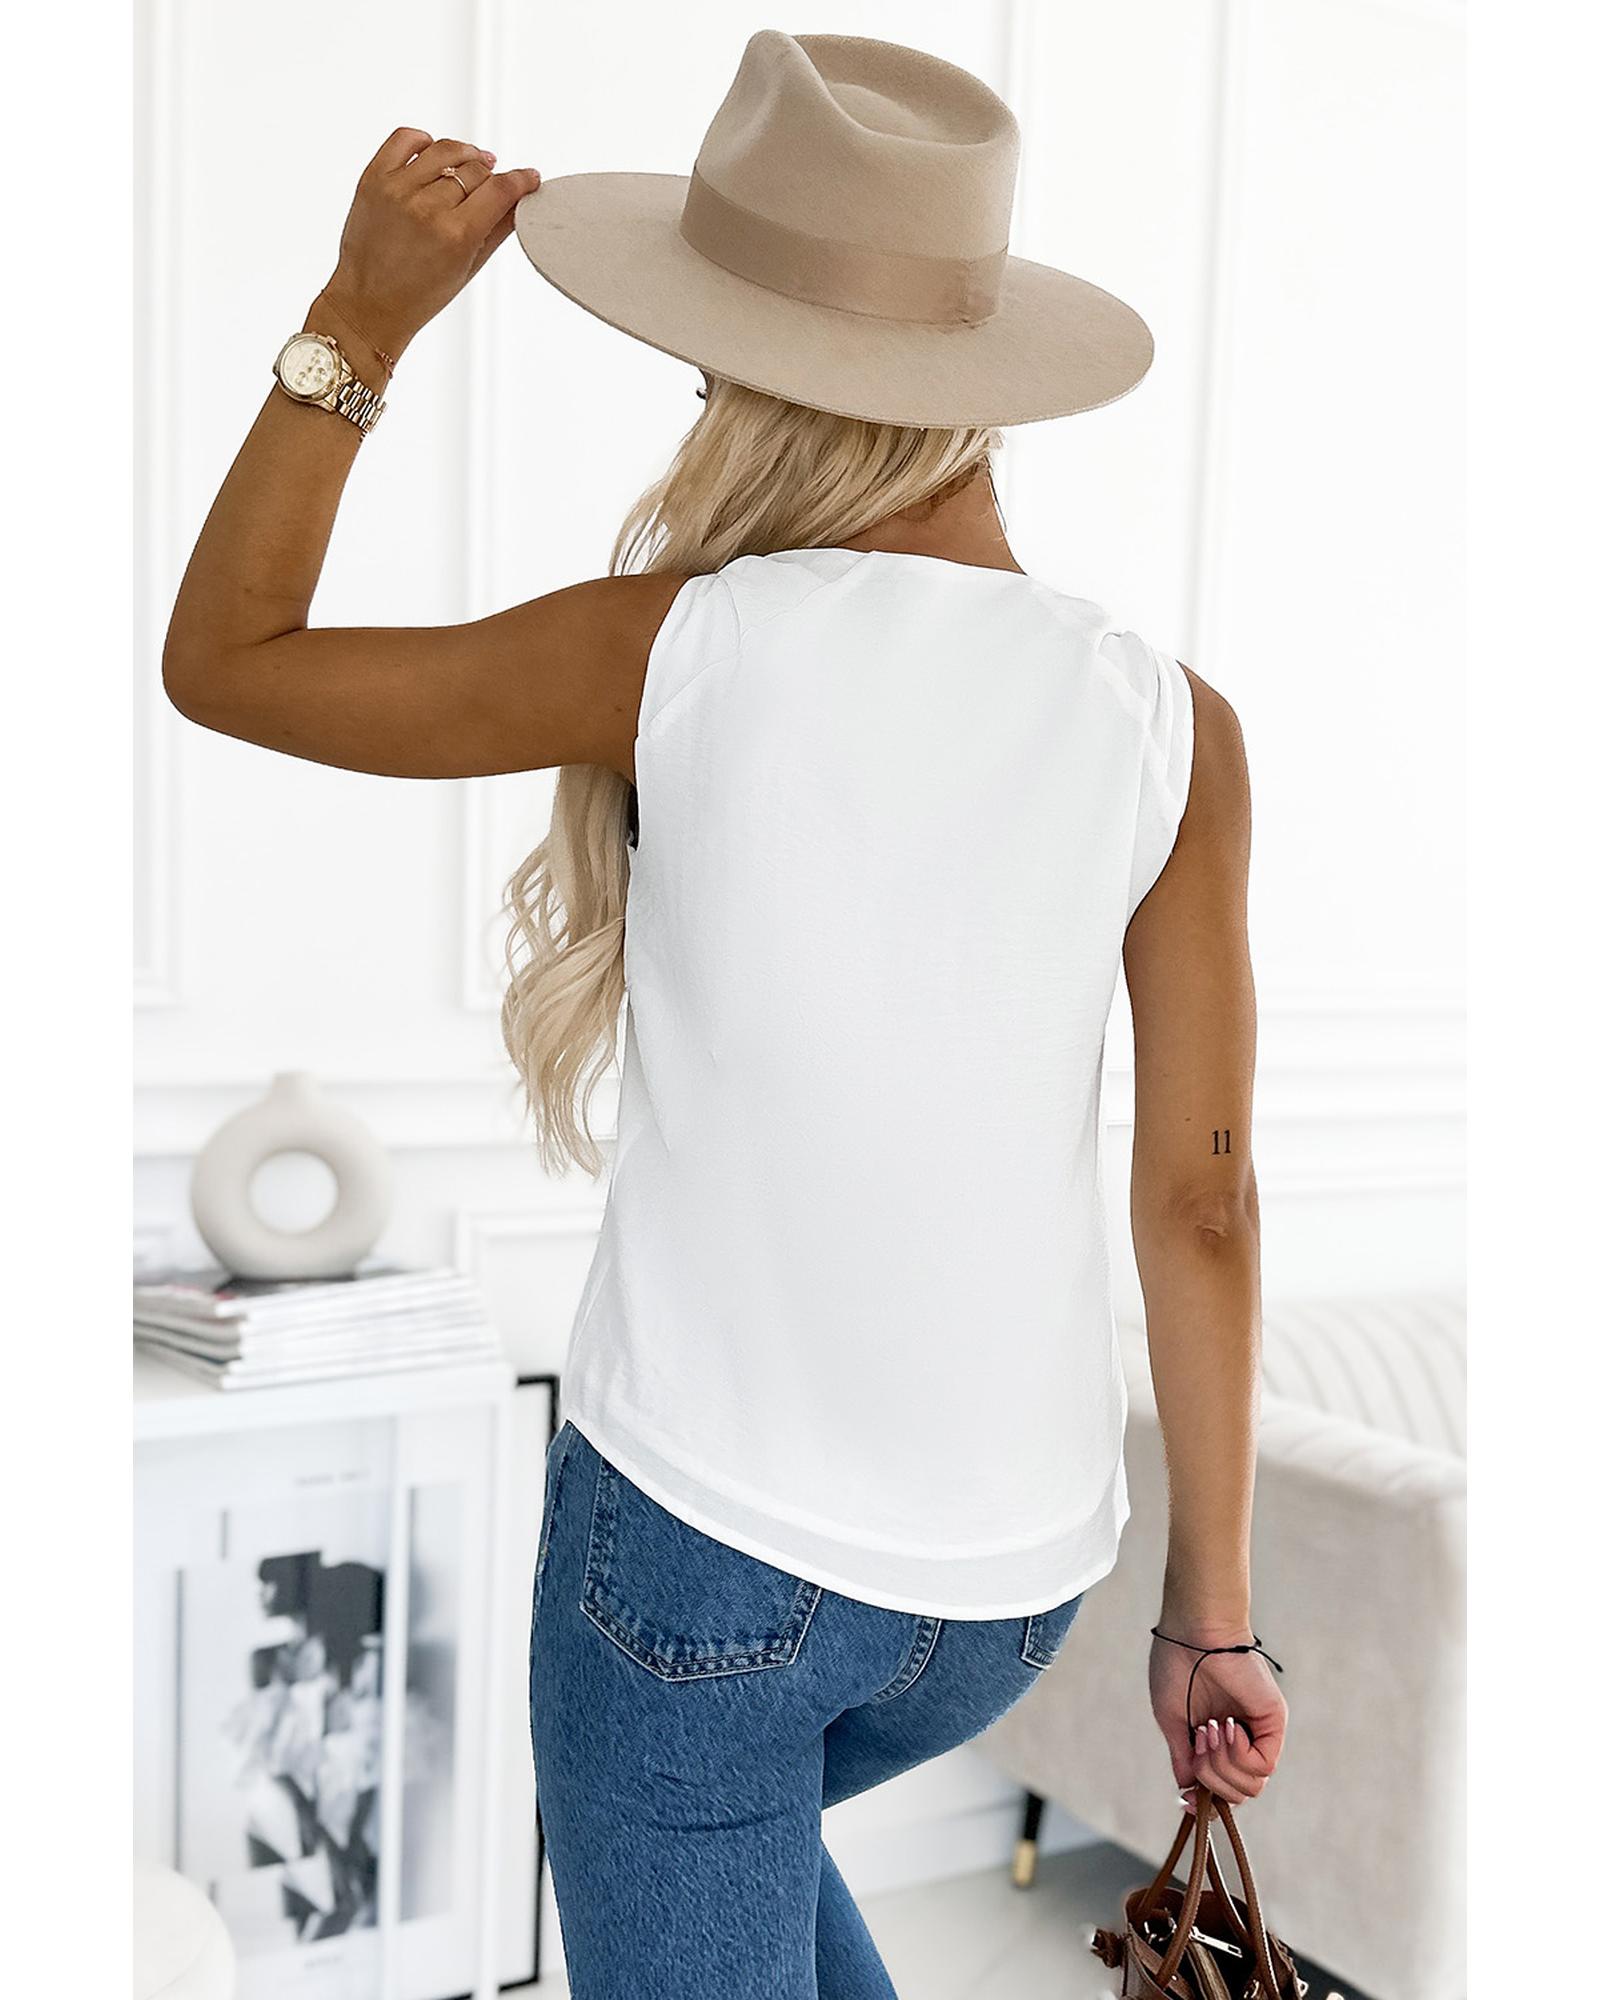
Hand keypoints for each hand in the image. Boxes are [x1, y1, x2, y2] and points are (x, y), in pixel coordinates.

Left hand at [315, 127, 542, 362]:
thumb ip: (498, 230)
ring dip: (464, 155)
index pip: (500, 190)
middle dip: (490, 175)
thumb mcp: (469, 269)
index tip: (528, 177)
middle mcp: (426, 208)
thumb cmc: (418, 296)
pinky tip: (433, 154)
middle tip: (491, 185)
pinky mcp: (374, 178)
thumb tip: (519, 201)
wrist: (369, 304)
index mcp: (455, 235)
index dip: (520, 180)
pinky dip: (424, 141)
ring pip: (445, 150)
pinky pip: (405, 139)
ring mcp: (397, 189)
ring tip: (469, 164)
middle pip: (475, 169)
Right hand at [1149, 1629, 1286, 1809]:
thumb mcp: (1172, 1721)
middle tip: (1199, 1739)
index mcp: (1214, 1739)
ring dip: (1222, 1766)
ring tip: (1211, 1729)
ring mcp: (1257, 1732)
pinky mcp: (1273, 1722)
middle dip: (1210, 1778)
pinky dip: (1240, 1755)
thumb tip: (1188, 1789)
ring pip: (1251, 1787)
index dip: (1205, 1801)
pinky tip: (1227, 1726)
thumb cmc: (1176, 1666)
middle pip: (1236, 1794)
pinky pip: (1263, 1766)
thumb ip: (1183, 1758)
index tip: (1185, 1799)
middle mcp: (1239, 1739)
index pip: (1221, 1788)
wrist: (1193, 1633)